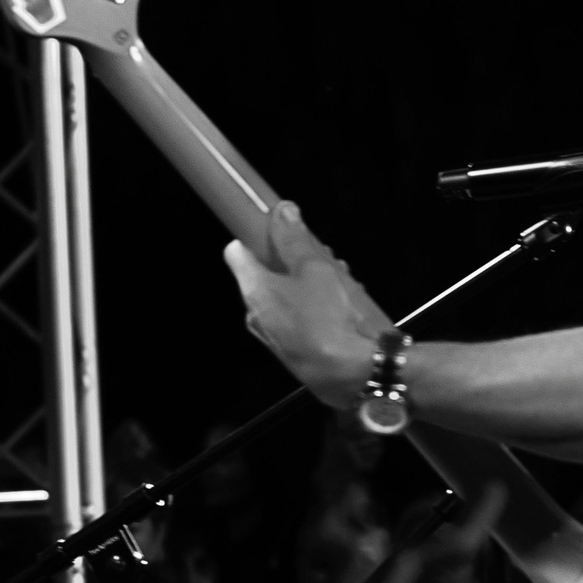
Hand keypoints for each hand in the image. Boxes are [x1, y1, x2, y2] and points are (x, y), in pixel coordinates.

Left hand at [223, 202, 391, 407]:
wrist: (347, 373)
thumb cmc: (326, 318)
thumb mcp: (315, 269)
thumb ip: (295, 239)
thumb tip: (281, 209)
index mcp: (253, 289)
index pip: (236, 252)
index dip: (255, 237)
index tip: (279, 230)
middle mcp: (255, 312)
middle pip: (265, 273)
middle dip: (293, 260)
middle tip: (324, 257)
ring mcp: (272, 334)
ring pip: (285, 296)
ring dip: (309, 283)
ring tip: (342, 283)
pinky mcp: (292, 350)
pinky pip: (297, 318)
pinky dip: (315, 307)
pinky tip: (343, 309)